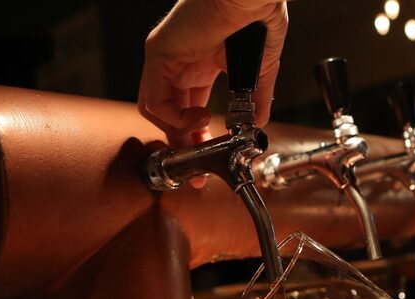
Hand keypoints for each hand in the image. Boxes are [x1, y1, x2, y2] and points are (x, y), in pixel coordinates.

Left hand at [138, 0, 287, 149]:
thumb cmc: (257, 13)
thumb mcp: (259, 70)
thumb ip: (256, 100)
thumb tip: (257, 127)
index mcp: (200, 64)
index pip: (187, 110)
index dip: (196, 138)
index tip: (207, 162)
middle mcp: (179, 63)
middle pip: (169, 116)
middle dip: (183, 144)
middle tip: (199, 168)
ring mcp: (166, 58)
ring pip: (155, 111)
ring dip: (178, 132)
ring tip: (203, 133)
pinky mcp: (159, 54)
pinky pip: (155, 100)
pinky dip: (174, 118)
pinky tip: (198, 116)